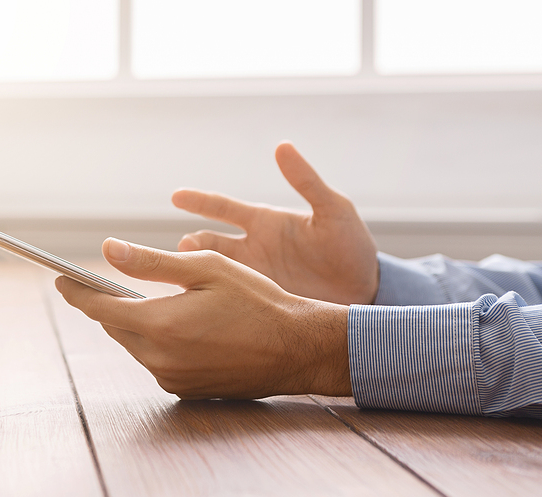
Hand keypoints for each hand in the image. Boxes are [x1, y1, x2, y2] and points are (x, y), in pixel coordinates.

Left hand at [55, 238, 351, 399]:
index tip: (59, 279)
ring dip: (137, 323)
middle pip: (115, 326)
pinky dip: (158, 342)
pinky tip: (185, 328)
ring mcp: (171, 379)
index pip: (100, 307)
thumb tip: (106, 250)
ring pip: (135, 344)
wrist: (297, 350)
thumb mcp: (207, 269)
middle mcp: (159, 358)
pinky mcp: (184, 391)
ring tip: (163, 302)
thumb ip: (151, 263)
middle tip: (111, 281)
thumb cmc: (257, 301)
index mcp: (160, 324)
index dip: (76, 291)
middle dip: (110, 304)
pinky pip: (156, 361)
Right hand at [172, 142, 378, 304]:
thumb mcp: (333, 210)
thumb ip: (307, 181)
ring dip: (196, 273)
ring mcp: (253, 276)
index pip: (222, 207)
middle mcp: (252, 248)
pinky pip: (227, 299)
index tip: (175, 196)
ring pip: (212, 272)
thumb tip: (282, 146)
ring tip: (188, 277)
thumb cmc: (350, 245)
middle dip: (191, 244)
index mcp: (264, 222)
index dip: (199, 200)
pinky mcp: (258, 303)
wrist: (365, 291)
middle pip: (208, 243)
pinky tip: (199, 305)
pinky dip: (210, 298)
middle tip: (184, 249)